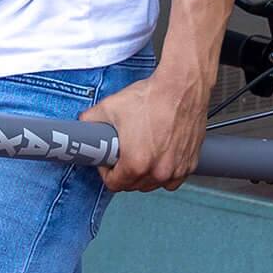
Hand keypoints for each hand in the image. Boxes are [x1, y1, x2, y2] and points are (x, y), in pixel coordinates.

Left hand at [79, 66, 208, 192]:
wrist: (182, 87)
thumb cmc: (152, 97)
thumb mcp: (110, 107)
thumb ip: (90, 121)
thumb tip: (83, 126)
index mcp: (136, 163)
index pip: (114, 184)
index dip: (107, 173)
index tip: (109, 162)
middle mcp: (158, 171)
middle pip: (134, 185)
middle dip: (125, 173)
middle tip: (124, 155)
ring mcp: (176, 169)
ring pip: (154, 184)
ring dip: (145, 175)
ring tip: (142, 154)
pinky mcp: (190, 163)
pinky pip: (173, 179)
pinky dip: (165, 173)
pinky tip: (160, 157)